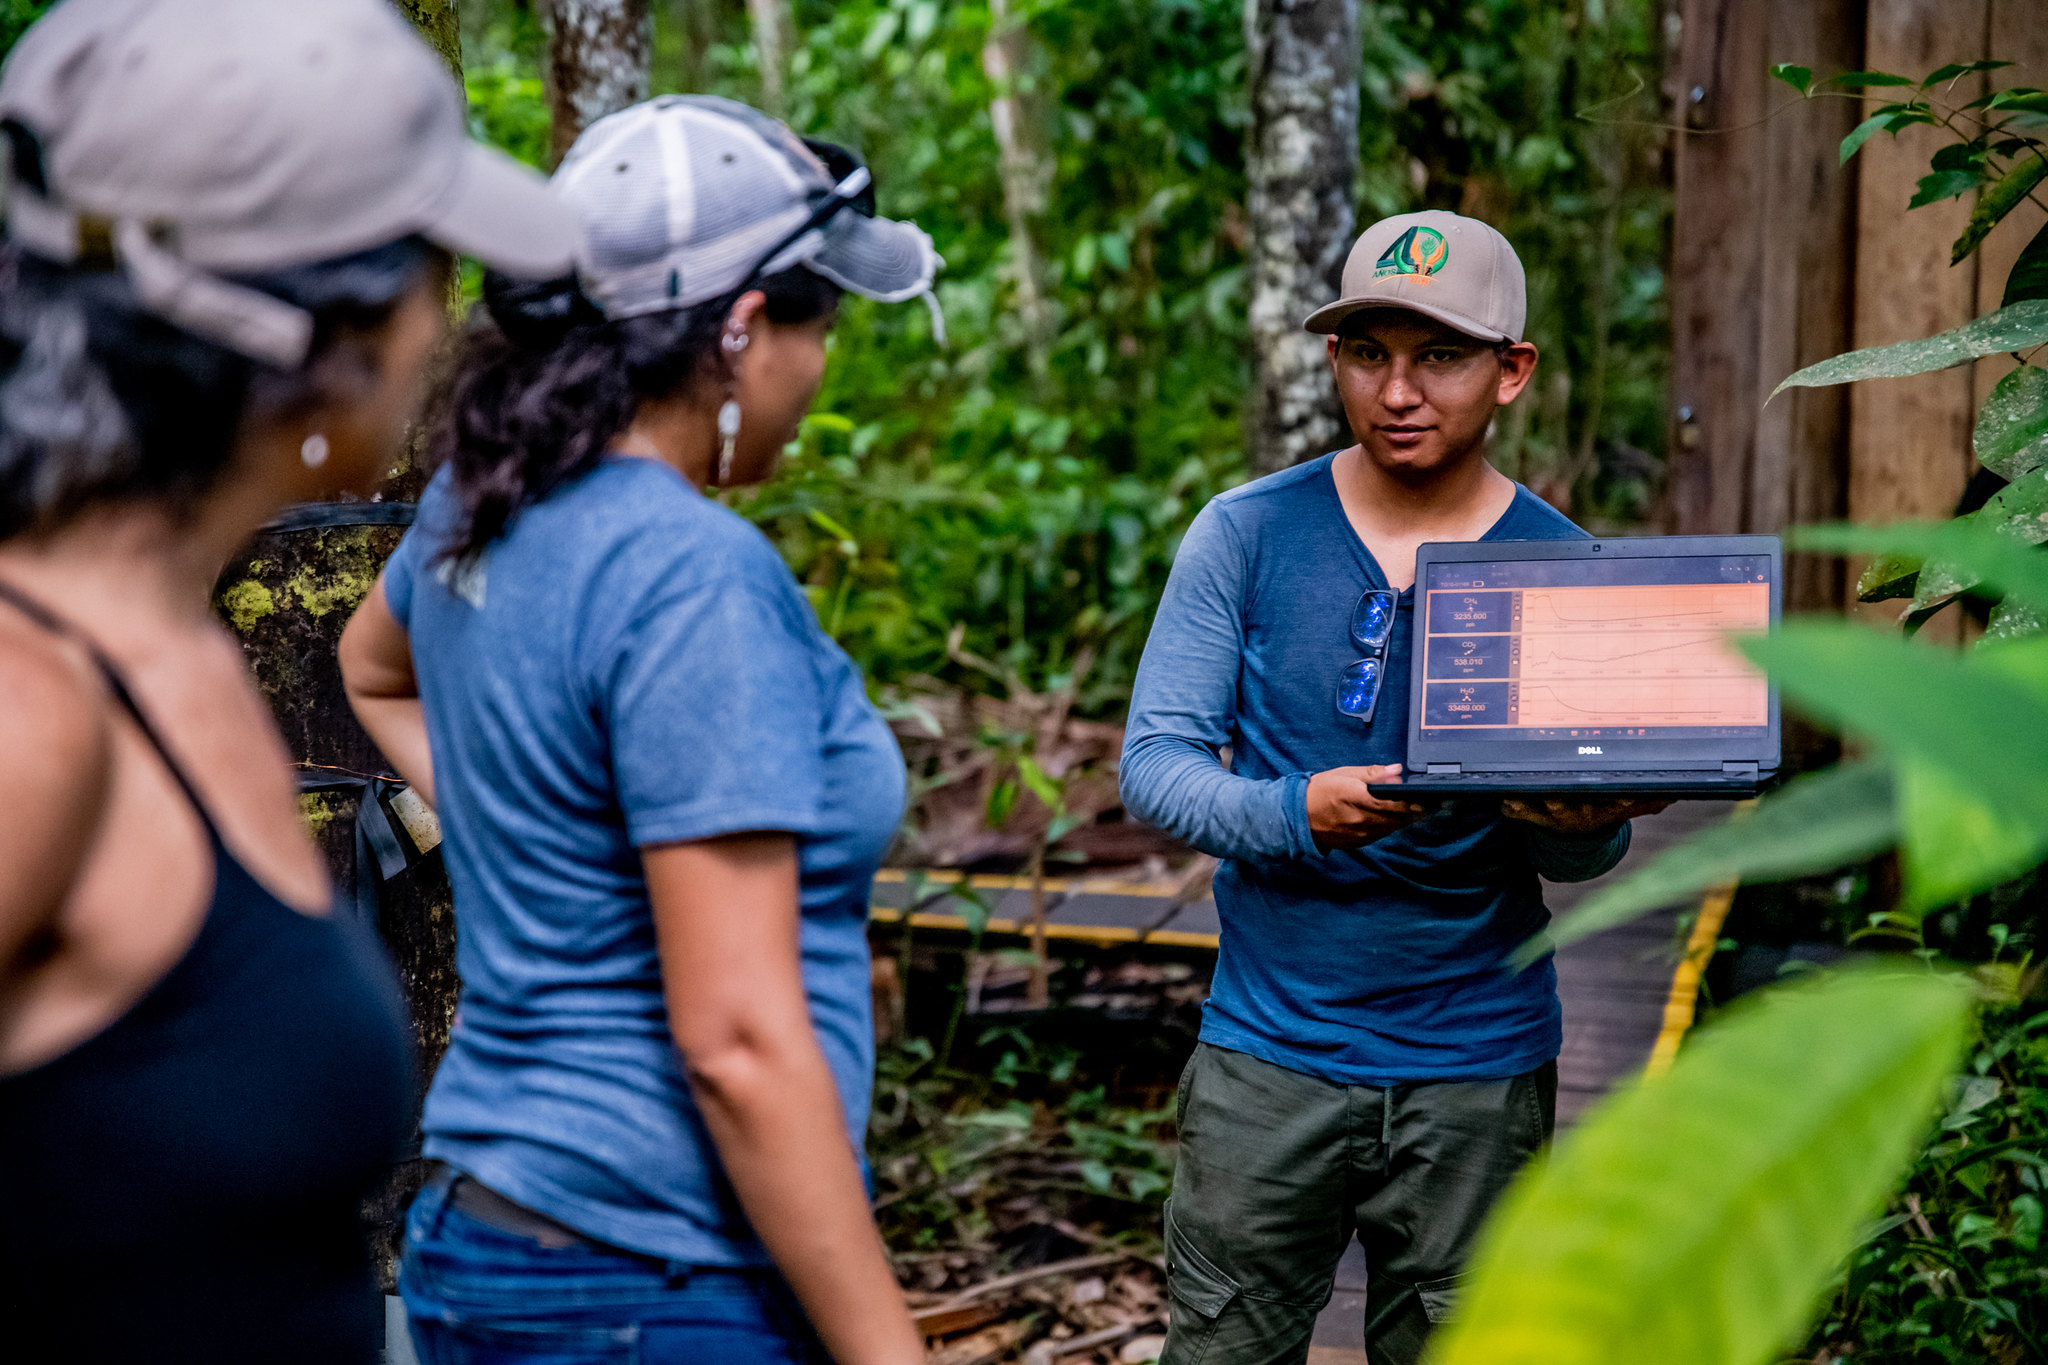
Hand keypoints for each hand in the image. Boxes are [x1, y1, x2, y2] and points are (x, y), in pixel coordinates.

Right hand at [1307, 765, 1423, 849]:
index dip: (1413, 802)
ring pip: (1391, 828)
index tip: (1428, 798)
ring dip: (1405, 820)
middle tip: (1432, 804)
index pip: (1393, 803)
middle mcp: (1359, 819)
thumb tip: (1396, 770)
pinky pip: (1381, 835)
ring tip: (1419, 810)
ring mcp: (1359, 834)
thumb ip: (1372, 774)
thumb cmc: (1320, 791)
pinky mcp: (1358, 842)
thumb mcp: (1344, 774)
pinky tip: (1397, 819)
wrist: (1299, 816)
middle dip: (1415, 811)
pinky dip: (1391, 826)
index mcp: (1356, 798)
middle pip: (1397, 818)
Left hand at [1499, 795, 1670, 835]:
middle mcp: (1579, 813)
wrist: (1578, 836)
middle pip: (1575, 807)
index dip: (1620, 803)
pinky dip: (1514, 809)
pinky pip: (1523, 812)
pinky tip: (1505, 803)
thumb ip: (1647, 802)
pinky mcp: (1536, 816)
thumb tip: (1674, 793)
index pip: (1614, 806)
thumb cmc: (1603, 810)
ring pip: (1544, 810)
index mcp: (1603, 810)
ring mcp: (1555, 816)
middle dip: (1567, 804)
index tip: (1624, 800)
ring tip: (1519, 798)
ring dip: (1533, 805)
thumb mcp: (1625, 807)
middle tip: (1557, 799)